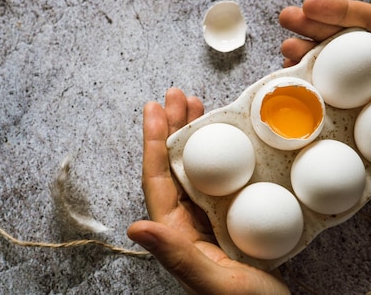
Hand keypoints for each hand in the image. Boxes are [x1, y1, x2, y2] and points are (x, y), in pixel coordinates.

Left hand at [127, 88, 289, 294]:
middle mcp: (189, 222)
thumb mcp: (214, 282)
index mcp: (177, 233)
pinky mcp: (236, 218)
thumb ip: (177, 255)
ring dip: (195, 136)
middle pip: (174, 166)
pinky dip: (222, 154)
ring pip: (197, 168)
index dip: (153, 142)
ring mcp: (212, 219)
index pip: (158, 180)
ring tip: (197, 105)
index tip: (154, 108)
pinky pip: (223, 178)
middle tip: (177, 95)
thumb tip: (134, 227)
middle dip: (173, 128)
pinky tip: (228, 137)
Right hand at [279, 0, 370, 236]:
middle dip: (313, 28)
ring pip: (334, 73)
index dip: (339, 11)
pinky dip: (312, 98)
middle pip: (345, 42)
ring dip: (308, 60)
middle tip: (285, 20)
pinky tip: (295, 90)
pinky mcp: (364, 128)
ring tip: (284, 53)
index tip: (309, 5)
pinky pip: (334, 108)